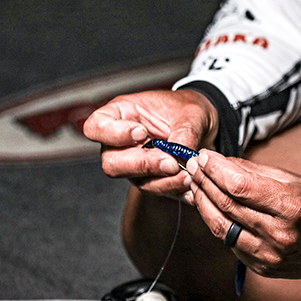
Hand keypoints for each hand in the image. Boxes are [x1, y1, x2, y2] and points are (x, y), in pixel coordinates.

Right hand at [82, 88, 218, 196]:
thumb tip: (181, 154)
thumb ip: (184, 131)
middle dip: (142, 164)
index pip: (96, 126)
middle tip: (170, 162)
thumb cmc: (186, 109)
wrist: (203, 124)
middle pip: (112, 163)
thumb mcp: (190, 112)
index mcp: (120, 114)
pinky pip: (156, 189)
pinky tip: (190, 188)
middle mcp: (120, 142)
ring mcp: (133, 163)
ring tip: (187, 176)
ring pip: (135, 180)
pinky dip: (174, 190)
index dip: (113, 133)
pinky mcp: (149, 179)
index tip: (141, 133)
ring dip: (162, 181)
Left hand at [185, 150, 300, 281]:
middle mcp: (279, 235)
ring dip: (203, 202)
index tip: (204, 154)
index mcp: (292, 207)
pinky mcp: (261, 267)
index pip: (239, 186)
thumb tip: (220, 163)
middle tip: (193, 164)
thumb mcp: (294, 180)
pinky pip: (229, 242)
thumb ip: (254, 172)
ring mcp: (269, 255)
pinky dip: (216, 221)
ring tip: (195, 184)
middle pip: (227, 205)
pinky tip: (210, 206)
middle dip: (204, 181)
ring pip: (221, 226)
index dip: (215, 169)